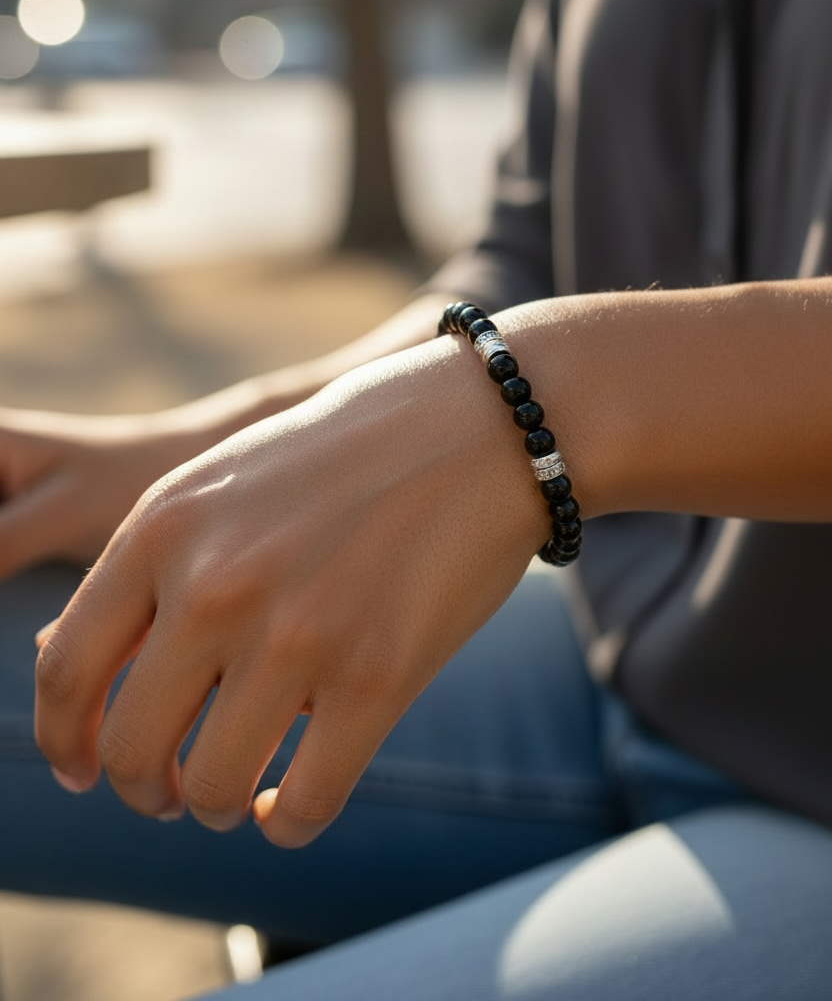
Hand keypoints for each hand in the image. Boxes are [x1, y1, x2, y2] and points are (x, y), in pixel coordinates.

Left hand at [34, 338, 546, 846]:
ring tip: (236, 789)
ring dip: (215, 806)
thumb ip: (146, 567)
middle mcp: (216, 584)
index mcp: (163, 527)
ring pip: (212, 790)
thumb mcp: (219, 482)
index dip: (62, 738)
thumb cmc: (343, 457)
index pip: (65, 668)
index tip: (81, 767)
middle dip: (143, 788)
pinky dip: (284, 824)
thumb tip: (61, 661)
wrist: (476, 427)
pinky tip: (286, 803)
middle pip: (132, 747)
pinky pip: (303, 805)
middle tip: (169, 789)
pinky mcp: (378, 678)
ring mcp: (298, 634)